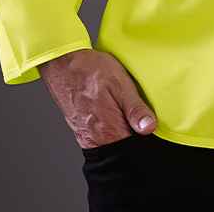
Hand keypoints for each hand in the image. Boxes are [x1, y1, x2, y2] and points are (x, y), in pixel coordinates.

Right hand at [38, 48, 158, 148]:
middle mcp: (96, 140)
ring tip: (124, 111)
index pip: (134, 149)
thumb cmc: (90, 71)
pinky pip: (100, 138)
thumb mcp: (120, 83)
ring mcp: (87, 137)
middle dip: (134, 136)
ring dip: (122, 131)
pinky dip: (110, 128)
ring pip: (112, 143)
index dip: (146, 139)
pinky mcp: (81, 131)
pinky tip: (113, 112)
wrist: (62, 65)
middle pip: (123, 148)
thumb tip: (149, 127)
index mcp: (110, 131)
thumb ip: (135, 108)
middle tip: (138, 115)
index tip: (151, 127)